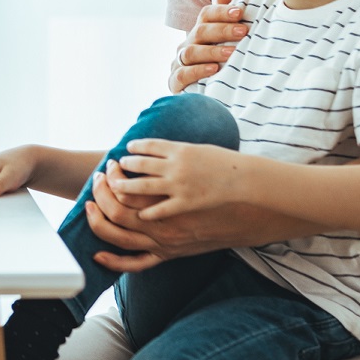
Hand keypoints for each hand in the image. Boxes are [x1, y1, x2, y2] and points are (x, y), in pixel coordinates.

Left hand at [110, 139, 248, 221]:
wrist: (244, 179)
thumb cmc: (223, 162)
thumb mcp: (198, 149)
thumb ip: (177, 151)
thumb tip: (160, 151)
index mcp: (178, 149)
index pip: (147, 145)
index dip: (134, 148)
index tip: (126, 150)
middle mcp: (174, 165)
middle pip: (139, 165)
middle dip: (124, 166)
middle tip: (115, 167)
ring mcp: (178, 185)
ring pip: (141, 187)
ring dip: (125, 186)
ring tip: (117, 187)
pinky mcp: (185, 203)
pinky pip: (159, 209)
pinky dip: (146, 212)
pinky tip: (139, 214)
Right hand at [169, 0, 246, 92]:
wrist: (203, 97)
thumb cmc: (218, 66)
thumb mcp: (223, 42)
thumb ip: (223, 18)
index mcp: (198, 33)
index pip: (206, 15)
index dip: (221, 11)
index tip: (240, 12)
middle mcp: (186, 45)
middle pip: (200, 31)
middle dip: (222, 30)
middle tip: (243, 31)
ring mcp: (178, 63)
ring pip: (191, 52)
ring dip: (212, 51)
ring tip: (232, 53)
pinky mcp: (175, 82)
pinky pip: (182, 74)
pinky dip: (197, 71)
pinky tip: (213, 70)